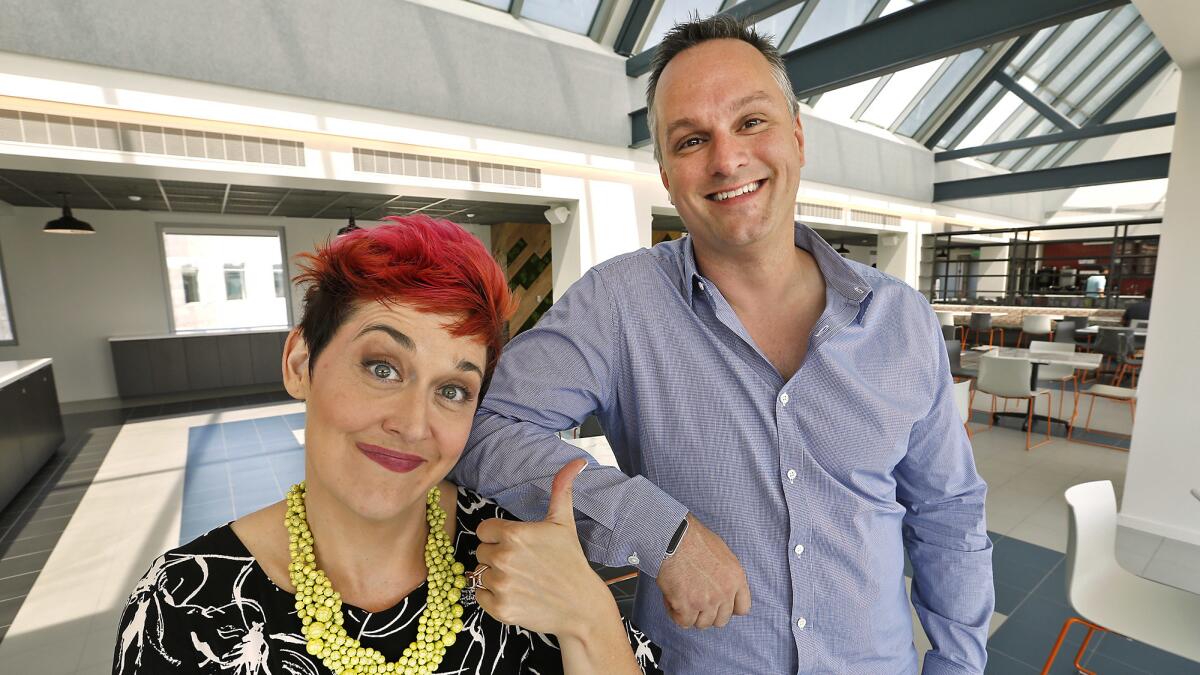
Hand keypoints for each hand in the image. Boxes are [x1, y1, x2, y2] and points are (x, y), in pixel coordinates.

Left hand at [473, 459, 614, 638]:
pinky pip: (479, 596)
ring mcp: (501, 585)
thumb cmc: (571, 562)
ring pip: (479, 574)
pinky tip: (514, 594)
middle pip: (481, 552)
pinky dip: (492, 597)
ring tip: (519, 580)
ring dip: (494, 577)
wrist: (581, 606)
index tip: (514, 544)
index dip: (497, 536)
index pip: (483, 530)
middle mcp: (504, 558)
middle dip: (496, 556)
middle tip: (520, 564)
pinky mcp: (499, 609)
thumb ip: (561, 490)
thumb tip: (576, 462)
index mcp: (515, 534)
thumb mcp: (564, 523)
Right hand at [656, 515, 749, 628]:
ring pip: (702, 624)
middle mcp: (725, 593)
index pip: (742, 608)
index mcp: (736, 579)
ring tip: (681, 597)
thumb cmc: (694, 540)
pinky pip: (684, 622)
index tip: (718, 605)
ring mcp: (706, 601)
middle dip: (708, 613)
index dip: (728, 608)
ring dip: (691, 614)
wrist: (674, 537)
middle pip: (721, 620)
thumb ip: (727, 576)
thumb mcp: (723, 554)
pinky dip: (676, 614)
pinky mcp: (687, 606)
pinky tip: (672, 599)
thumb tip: (722, 589)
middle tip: (695, 600)